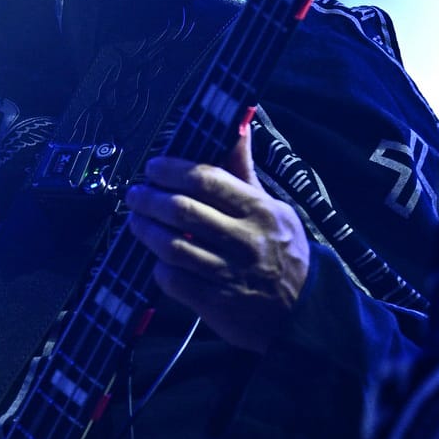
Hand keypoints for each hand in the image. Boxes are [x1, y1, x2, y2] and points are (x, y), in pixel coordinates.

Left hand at [124, 124, 309, 353]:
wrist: (303, 309)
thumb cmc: (283, 251)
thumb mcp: (274, 207)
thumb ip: (245, 172)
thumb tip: (236, 129)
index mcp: (258, 209)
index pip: (206, 179)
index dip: (172, 170)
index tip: (153, 168)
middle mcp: (244, 239)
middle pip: (182, 210)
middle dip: (149, 198)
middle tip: (135, 194)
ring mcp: (228, 273)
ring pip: (172, 246)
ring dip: (146, 231)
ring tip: (136, 222)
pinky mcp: (216, 304)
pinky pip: (174, 280)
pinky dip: (160, 267)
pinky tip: (158, 259)